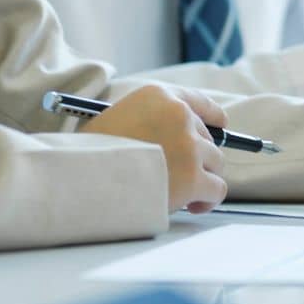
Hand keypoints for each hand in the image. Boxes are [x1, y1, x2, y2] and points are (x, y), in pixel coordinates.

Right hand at [83, 85, 228, 213]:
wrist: (82, 179)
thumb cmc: (89, 155)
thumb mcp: (115, 120)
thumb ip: (147, 123)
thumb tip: (170, 145)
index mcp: (158, 97)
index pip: (197, 101)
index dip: (212, 116)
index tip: (221, 124)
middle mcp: (179, 115)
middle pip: (207, 138)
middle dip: (196, 158)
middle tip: (177, 177)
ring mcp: (190, 146)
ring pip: (215, 163)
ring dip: (202, 179)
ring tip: (182, 194)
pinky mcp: (194, 177)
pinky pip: (217, 188)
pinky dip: (208, 199)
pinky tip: (193, 206)